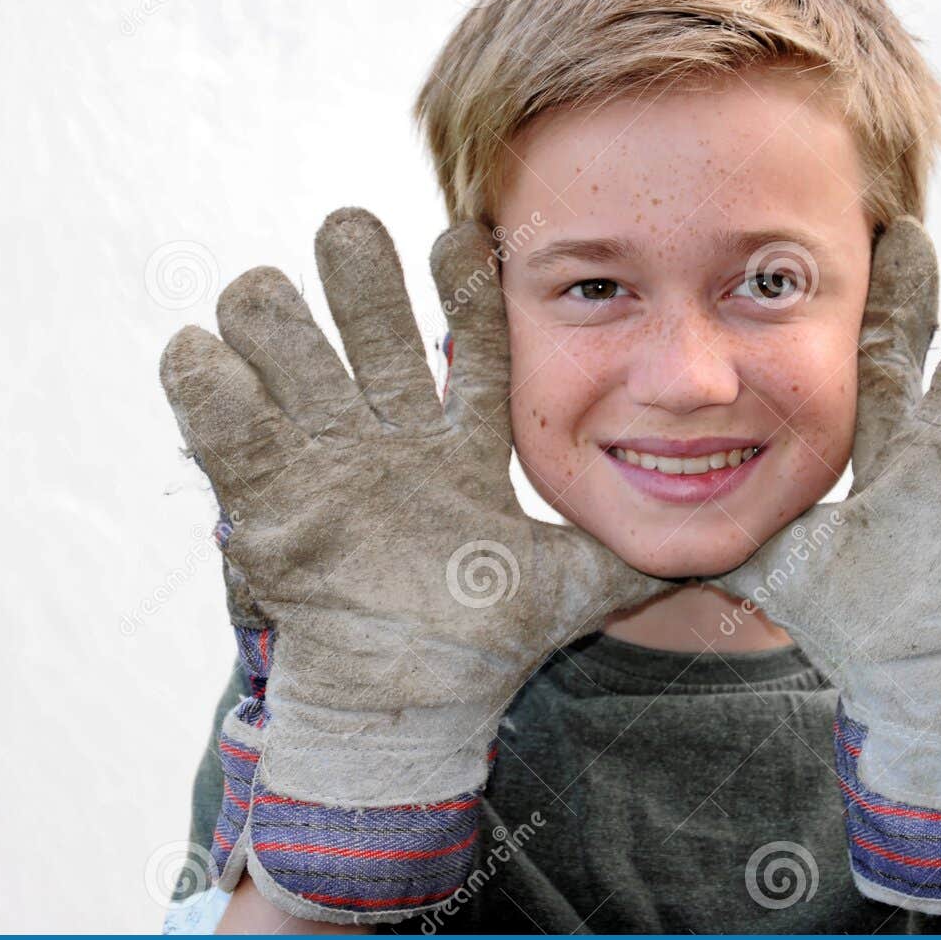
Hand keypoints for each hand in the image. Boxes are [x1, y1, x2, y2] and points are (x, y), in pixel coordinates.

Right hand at [160, 208, 665, 922]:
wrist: (412, 704)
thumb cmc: (488, 641)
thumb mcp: (574, 586)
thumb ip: (639, 551)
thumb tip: (739, 538)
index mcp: (462, 438)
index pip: (471, 338)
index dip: (466, 286)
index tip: (469, 235)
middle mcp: (388, 429)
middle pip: (369, 319)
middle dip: (355, 272)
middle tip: (351, 237)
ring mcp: (322, 454)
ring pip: (287, 342)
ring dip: (272, 312)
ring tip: (265, 301)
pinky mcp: (263, 495)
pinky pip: (223, 423)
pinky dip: (204, 381)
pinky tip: (201, 354)